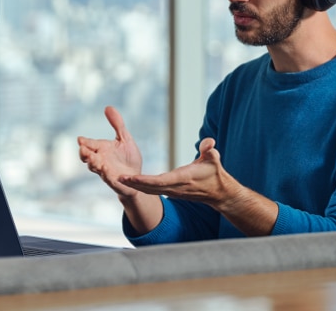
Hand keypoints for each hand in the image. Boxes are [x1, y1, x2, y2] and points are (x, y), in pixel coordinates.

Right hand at [78, 106, 142, 198]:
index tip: (80, 139)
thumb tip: (108, 107)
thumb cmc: (128, 159)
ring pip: (95, 168)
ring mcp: (106, 171)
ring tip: (93, 160)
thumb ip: (117, 124)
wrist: (138, 178)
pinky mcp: (113, 181)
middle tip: (82, 149)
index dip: (84, 142)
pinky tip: (107, 170)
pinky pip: (108, 179)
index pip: (89, 144)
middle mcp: (100, 160)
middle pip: (87, 157)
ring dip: (93, 164)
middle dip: (84, 154)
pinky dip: (107, 175)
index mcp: (101, 149)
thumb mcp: (125, 138)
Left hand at [118, 138, 239, 207]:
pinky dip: (141, 186)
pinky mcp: (170, 191)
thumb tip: (209, 142)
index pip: (160, 181)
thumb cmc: (214, 174)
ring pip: (150, 190)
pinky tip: (130, 182)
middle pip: (150, 187)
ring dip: (135, 185)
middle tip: (118, 179)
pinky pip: (153, 190)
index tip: (132, 178)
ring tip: (119, 180)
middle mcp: (174, 187)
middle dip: (134, 184)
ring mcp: (172, 191)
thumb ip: (209, 150)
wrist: (217, 192)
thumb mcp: (214, 160)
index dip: (145, 180)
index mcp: (182, 178)